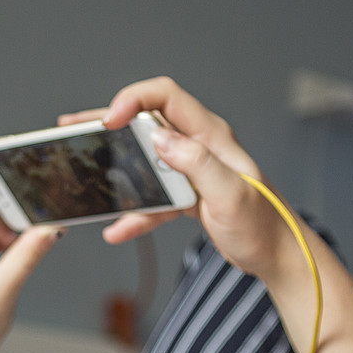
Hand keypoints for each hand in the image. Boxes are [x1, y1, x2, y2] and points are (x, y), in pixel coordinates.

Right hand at [60, 77, 295, 278]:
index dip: (133, 100)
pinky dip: (134, 213)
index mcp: (211, 136)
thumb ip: (196, 163)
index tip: (109, 120)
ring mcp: (192, 170)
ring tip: (82, 161)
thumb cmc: (263, 225)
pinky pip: (153, 198)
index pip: (165, 97)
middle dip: (109, 122)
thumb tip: (159, 139)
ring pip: (143, 158)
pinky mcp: (188, 195)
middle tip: (75, 127)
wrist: (278, 255)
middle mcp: (199, 146)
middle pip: (146, 122)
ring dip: (113, 163)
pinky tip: (116, 229)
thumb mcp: (230, 195)